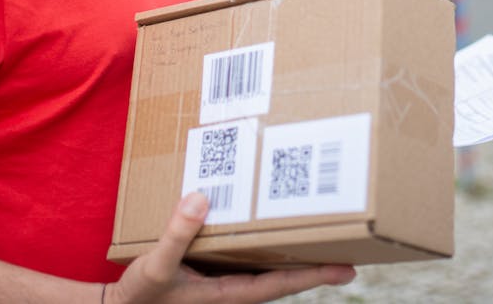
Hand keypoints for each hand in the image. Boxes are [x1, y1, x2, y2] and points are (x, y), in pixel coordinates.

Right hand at [107, 192, 356, 303]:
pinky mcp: (215, 272)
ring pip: (269, 265)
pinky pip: (249, 257)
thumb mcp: (156, 266)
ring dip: (294, 250)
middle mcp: (235, 289)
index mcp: (229, 294)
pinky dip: (265, 243)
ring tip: (322, 229)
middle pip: (285, 274)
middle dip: (316, 261)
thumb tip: (202, 199)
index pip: (283, 284)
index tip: (349, 269)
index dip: (316, 275)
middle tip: (352, 244)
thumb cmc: (140, 294)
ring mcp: (226, 282)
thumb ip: (177, 234)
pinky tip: (271, 225)